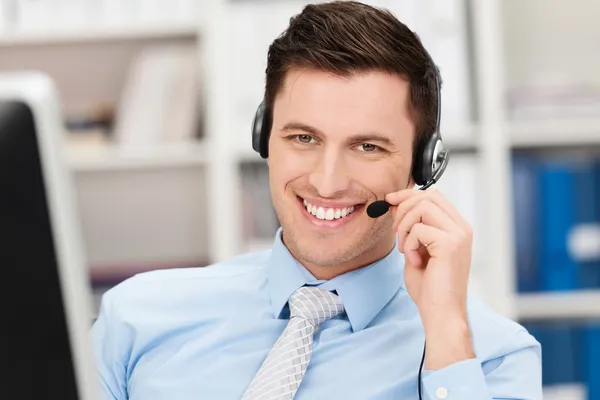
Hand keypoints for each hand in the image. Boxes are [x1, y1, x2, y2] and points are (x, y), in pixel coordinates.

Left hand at [385, 188, 474, 368]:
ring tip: (406, 249)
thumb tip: (396, 204)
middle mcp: (462, 228)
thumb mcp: (415, 250)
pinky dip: (409, 243)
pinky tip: (415, 261)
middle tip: (396, 232)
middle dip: (403, 209)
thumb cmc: (430, 288)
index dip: (409, 195)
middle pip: (427, 197)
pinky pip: (418, 228)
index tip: (390, 201)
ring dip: (404, 227)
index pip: (434, 196)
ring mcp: (459, 235)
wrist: (441, 314)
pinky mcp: (450, 244)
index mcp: (457, 228)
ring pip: (422, 207)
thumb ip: (410, 227)